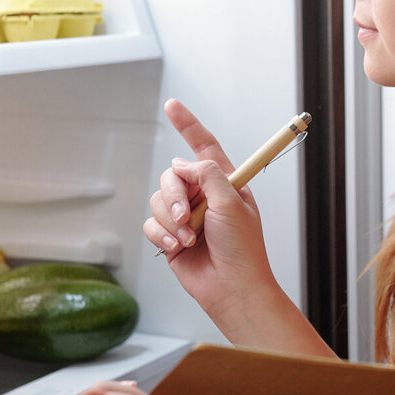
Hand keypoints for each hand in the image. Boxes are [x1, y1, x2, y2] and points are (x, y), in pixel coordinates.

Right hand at [144, 100, 334, 356]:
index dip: (188, 125)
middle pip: (172, 175)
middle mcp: (204, 196)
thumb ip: (208, 175)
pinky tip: (178, 247)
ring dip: (171, 219)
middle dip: (174, 195)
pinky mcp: (170, 236)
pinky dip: (163, 235)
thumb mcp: (232, 203)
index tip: (172, 106)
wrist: (232, 288)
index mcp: (224, 183)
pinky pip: (151, 223)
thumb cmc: (242, 249)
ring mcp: (186, 216)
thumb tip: (184, 163)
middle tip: (186, 215)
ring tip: (188, 237)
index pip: (204, 146)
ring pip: (158, 199)